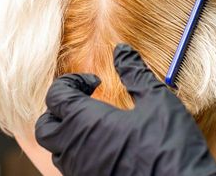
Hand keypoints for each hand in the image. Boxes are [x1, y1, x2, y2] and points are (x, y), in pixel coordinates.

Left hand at [35, 44, 215, 175]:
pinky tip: (106, 147)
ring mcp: (80, 172)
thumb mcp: (156, 100)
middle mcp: (74, 149)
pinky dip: (80, 154)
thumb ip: (134, 73)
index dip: (72, 82)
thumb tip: (122, 52)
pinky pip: (72, 169)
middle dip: (60, 109)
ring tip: (95, 125)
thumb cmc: (170, 146)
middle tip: (85, 101)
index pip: (56, 95)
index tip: (94, 81)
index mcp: (84, 122)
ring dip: (68, 134)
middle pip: (45, 126)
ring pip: (56, 151)